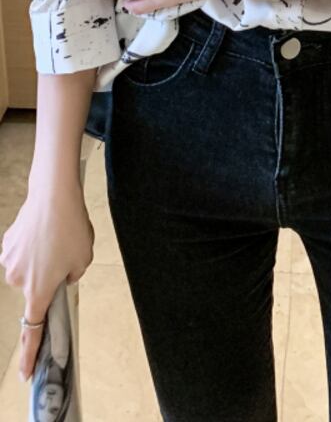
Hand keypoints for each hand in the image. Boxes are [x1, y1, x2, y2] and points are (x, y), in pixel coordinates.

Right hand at [0, 182, 93, 381]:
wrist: (53, 197)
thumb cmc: (71, 229)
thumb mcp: (83, 258)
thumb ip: (72, 276)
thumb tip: (62, 277)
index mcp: (39, 291)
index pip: (33, 330)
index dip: (30, 354)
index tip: (26, 373)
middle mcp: (18, 281)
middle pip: (35, 288)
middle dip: (48, 278)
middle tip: (65, 254)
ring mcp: (9, 262)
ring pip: (29, 269)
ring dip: (41, 259)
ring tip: (56, 237)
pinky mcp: (6, 245)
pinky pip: (22, 252)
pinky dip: (33, 246)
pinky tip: (44, 230)